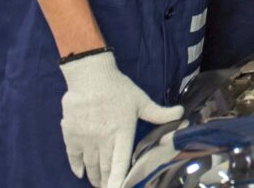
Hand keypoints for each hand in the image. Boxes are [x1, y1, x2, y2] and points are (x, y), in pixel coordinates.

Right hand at [60, 51, 183, 187]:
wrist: (90, 77)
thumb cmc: (118, 88)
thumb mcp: (141, 100)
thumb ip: (159, 112)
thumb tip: (181, 113)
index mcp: (122, 134)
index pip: (121, 163)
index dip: (120, 180)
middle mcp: (104, 141)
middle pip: (105, 168)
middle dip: (107, 182)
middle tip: (109, 187)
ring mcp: (86, 140)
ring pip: (91, 165)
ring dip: (94, 176)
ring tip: (98, 183)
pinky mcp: (72, 136)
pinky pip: (74, 157)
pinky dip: (77, 167)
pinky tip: (80, 173)